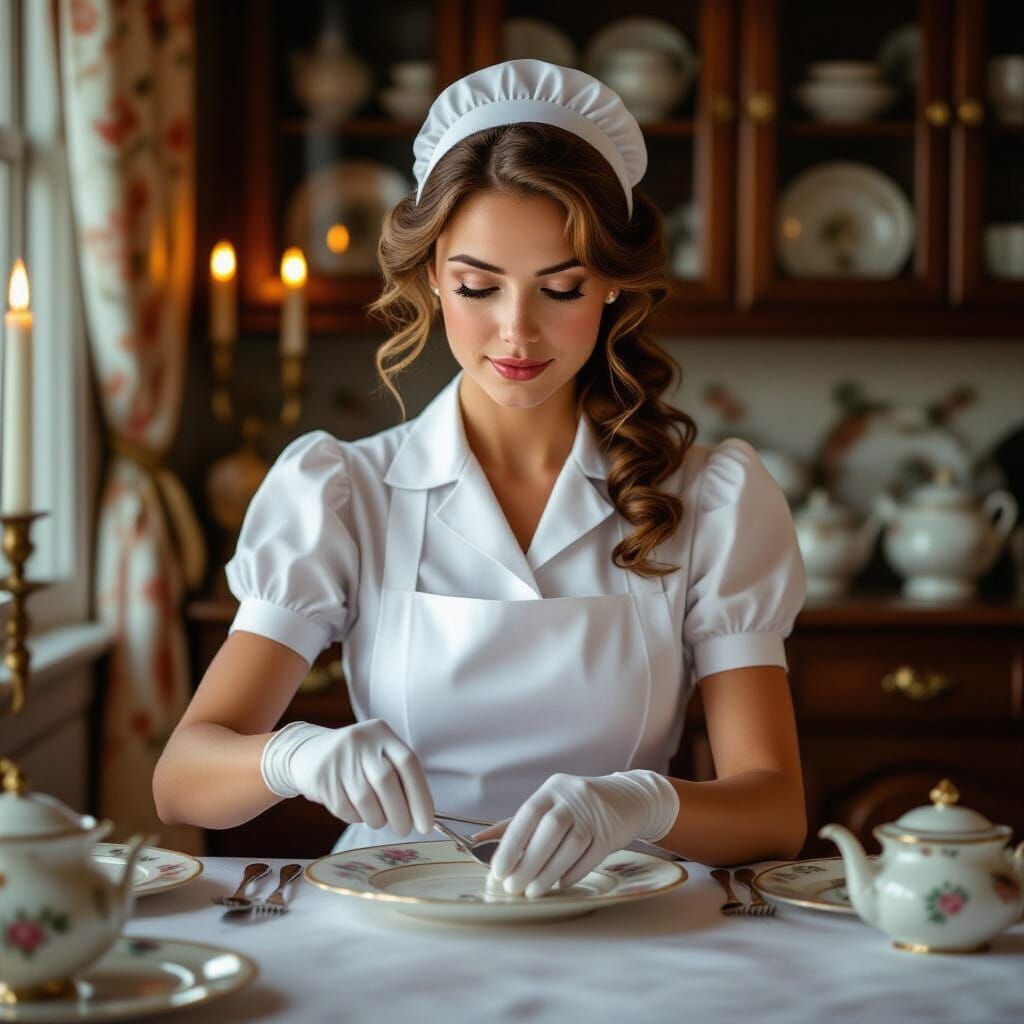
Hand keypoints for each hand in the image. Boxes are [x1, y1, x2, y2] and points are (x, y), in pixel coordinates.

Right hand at [260, 718, 433, 835]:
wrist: (308, 752)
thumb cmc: (356, 760)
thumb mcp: (379, 754)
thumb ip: (400, 777)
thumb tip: (422, 815)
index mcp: (382, 732)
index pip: (408, 763)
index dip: (420, 796)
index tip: (426, 824)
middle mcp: (361, 741)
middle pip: (386, 782)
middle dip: (400, 813)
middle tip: (405, 830)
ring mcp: (339, 758)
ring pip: (366, 800)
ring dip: (378, 819)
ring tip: (380, 819)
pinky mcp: (322, 777)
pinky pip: (345, 809)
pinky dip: (357, 818)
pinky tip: (358, 811)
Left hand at [488, 771, 678, 898]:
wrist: (628, 798)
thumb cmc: (577, 806)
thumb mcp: (548, 805)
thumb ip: (515, 824)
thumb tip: (477, 841)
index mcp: (552, 788)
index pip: (527, 813)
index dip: (511, 842)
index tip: (497, 869)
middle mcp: (573, 796)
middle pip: (550, 830)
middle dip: (529, 862)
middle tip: (513, 887)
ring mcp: (595, 812)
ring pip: (571, 845)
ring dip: (549, 872)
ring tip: (533, 892)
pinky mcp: (611, 830)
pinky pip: (591, 855)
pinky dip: (574, 872)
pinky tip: (561, 884)